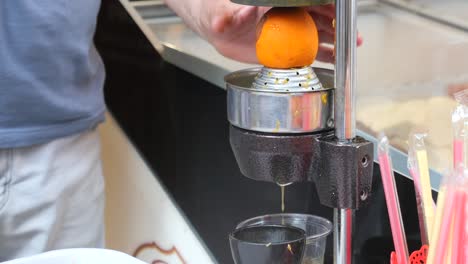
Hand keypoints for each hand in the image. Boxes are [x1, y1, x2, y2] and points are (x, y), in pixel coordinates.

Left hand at [165, 0, 361, 63]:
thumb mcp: (222, 13)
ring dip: (334, 42)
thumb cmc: (219, 11)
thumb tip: (241, 14)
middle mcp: (285, 15)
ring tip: (348, 49)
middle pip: (317, 18)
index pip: (304, 3)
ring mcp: (286, 31)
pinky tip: (333, 61)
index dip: (323, 7)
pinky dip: (321, 57)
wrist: (216, 27)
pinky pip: (306, 52)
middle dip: (336, 25)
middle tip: (350, 36)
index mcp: (275, 3)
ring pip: (316, 34)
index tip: (336, 14)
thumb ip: (232, 15)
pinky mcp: (283, 47)